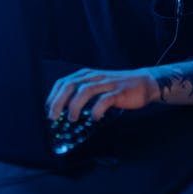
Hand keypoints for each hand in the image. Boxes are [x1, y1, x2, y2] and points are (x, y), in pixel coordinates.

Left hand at [45, 67, 159, 121]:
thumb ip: (83, 92)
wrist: (144, 82)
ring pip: (85, 91)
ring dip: (75, 105)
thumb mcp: (97, 85)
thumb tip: (65, 110)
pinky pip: (105, 100)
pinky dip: (97, 109)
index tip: (48, 110)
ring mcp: (107, 83)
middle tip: (53, 116)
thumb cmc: (118, 87)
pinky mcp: (119, 91)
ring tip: (72, 119)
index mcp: (87, 75)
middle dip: (59, 101)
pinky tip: (95, 117)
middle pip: (71, 85)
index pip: (64, 82)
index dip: (53, 95)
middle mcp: (94, 77)